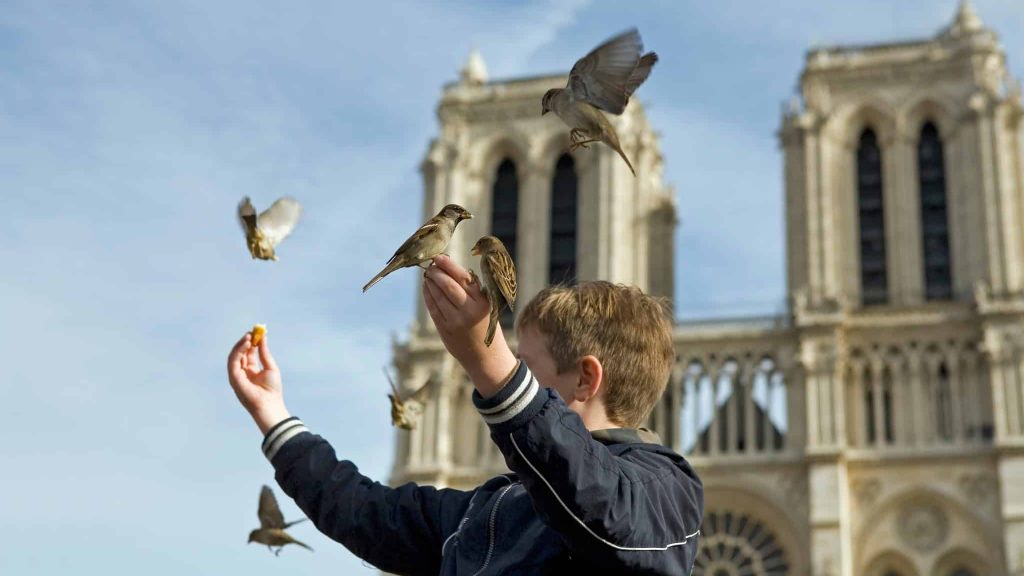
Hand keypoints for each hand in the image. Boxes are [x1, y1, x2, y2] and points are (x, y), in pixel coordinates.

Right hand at [227, 333, 291, 434]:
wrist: (270, 404)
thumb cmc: (272, 389)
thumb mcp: (270, 367)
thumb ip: (265, 353)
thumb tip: (263, 338)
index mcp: (251, 370)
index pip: (248, 352)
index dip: (251, 342)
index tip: (257, 332)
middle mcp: (242, 372)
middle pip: (240, 353)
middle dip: (245, 341)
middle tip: (252, 332)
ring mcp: (237, 375)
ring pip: (234, 356)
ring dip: (240, 345)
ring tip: (249, 336)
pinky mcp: (234, 378)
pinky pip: (233, 362)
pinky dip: (238, 351)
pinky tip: (247, 344)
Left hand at [422, 255, 517, 397]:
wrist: (485, 356)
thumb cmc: (485, 324)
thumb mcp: (485, 306)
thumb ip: (471, 290)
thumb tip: (450, 267)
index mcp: (482, 301)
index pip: (463, 278)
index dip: (449, 266)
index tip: (440, 257)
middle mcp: (470, 310)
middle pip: (448, 285)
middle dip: (437, 272)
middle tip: (431, 265)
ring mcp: (456, 321)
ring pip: (438, 296)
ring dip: (430, 283)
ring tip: (428, 275)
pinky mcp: (446, 329)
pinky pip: (433, 309)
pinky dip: (428, 296)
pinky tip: (426, 288)